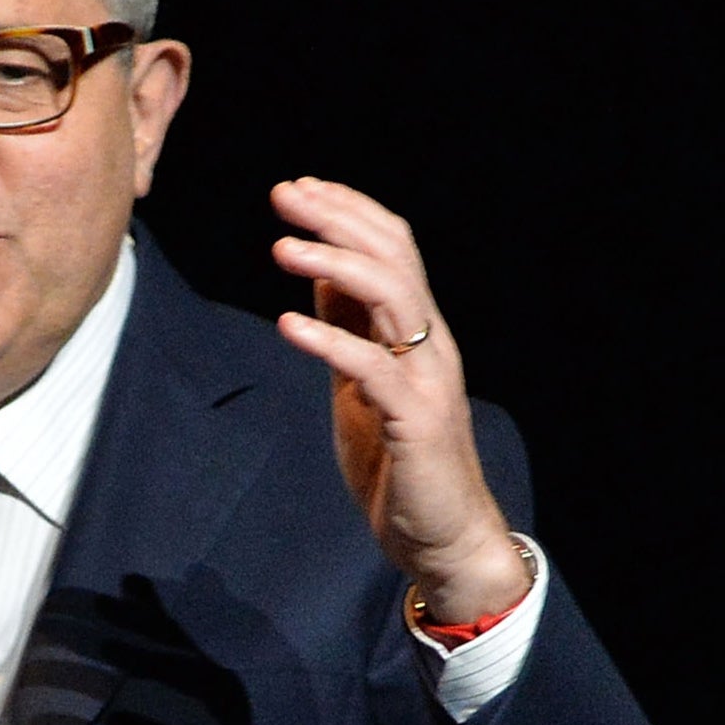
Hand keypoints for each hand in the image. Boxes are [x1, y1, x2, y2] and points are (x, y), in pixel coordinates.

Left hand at [270, 178, 528, 622]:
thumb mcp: (360, 384)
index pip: (393, 248)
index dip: (348, 211)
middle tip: (283, 194)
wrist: (442, 538)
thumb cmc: (399, 464)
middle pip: (393, 256)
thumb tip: (317, 271)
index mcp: (418, 332)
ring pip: (392, 297)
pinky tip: (287, 324)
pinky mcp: (415, 421)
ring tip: (282, 246)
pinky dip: (329, 341)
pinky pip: (373, 367)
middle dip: (337, 217)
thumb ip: (346, 329)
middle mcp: (430, 345)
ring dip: (333, 263)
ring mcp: (427, 380)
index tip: (300, 186)